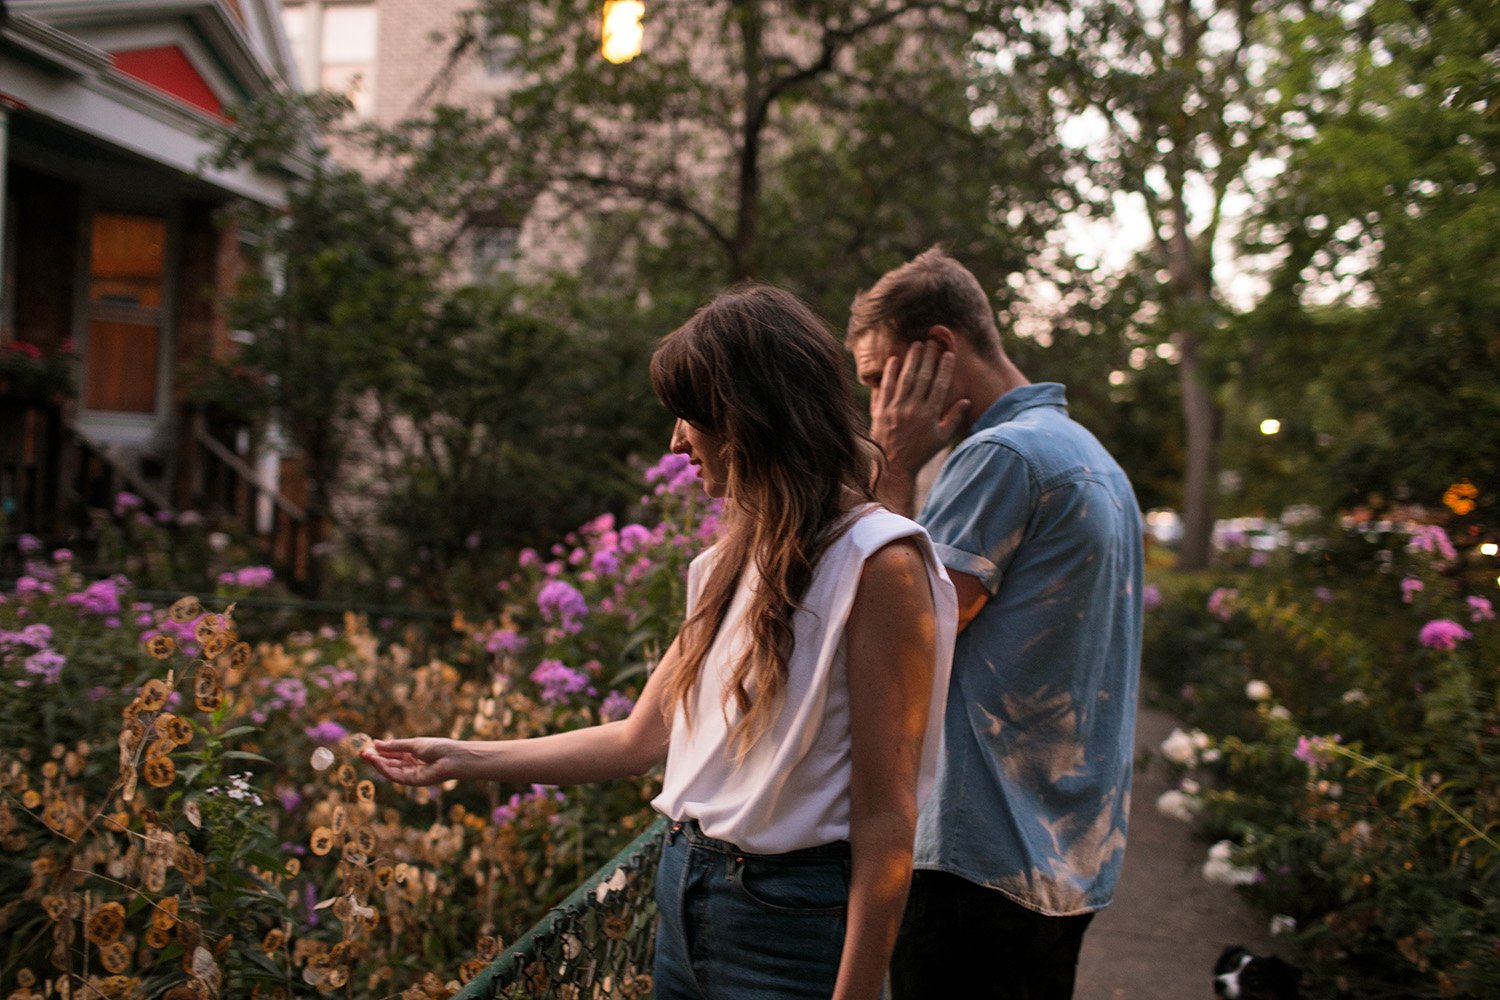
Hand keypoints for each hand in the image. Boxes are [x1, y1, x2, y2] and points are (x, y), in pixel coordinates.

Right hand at [361, 737, 460, 785]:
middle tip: (361, 752)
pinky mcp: (412, 781)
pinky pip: (395, 776)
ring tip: (366, 755)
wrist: (452, 757)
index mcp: (412, 754)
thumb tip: (376, 743)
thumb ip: (395, 746)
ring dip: (377, 764)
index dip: (380, 750)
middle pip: (389, 763)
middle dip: (375, 758)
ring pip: (390, 770)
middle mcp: (410, 765)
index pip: (392, 754)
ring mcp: (411, 774)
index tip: (368, 746)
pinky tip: (376, 761)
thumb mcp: (413, 744)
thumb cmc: (438, 748)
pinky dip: (384, 769)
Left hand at [870, 341, 969, 480]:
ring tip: (916, 344)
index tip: (949, 354)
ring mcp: (896, 409)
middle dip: (929, 357)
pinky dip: (890, 373)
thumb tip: (966, 400)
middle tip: (932, 342)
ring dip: (911, 360)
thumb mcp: (942, 439)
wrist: (893, 466)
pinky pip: (886, 387)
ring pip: (905, 378)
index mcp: (930, 415)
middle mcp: (913, 409)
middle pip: (923, 377)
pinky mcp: (881, 411)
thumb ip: (953, 418)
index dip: (945, 368)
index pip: (940, 385)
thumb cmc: (920, 453)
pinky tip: (894, 359)